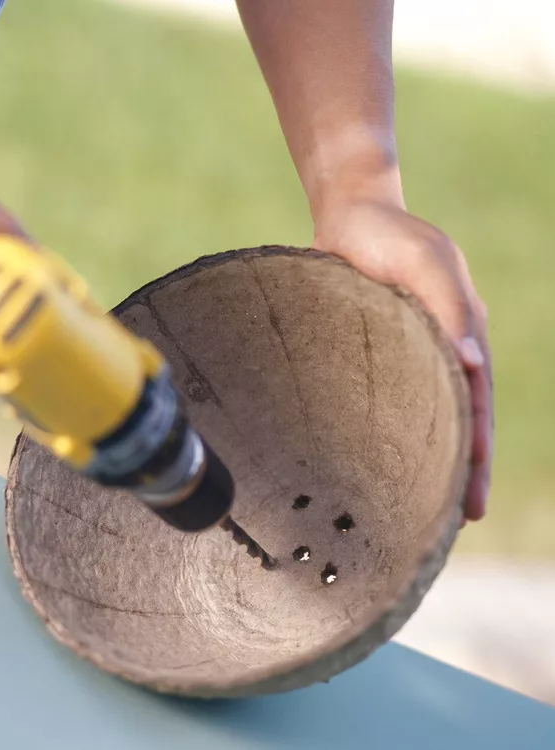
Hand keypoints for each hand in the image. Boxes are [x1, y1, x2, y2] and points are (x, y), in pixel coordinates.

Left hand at [313, 198, 491, 521]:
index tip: (471, 505)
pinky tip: (369, 457)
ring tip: (413, 504)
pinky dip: (385, 430)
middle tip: (451, 525)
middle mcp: (437, 350)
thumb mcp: (424, 261)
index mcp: (461, 334)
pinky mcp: (368, 351)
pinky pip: (381, 399)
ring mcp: (403, 353)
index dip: (475, 457)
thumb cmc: (389, 235)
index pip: (474, 407)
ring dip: (420, 458)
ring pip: (418, 416)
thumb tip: (473, 363)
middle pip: (452, 421)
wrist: (349, 215)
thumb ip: (448, 306)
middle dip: (455, 472)